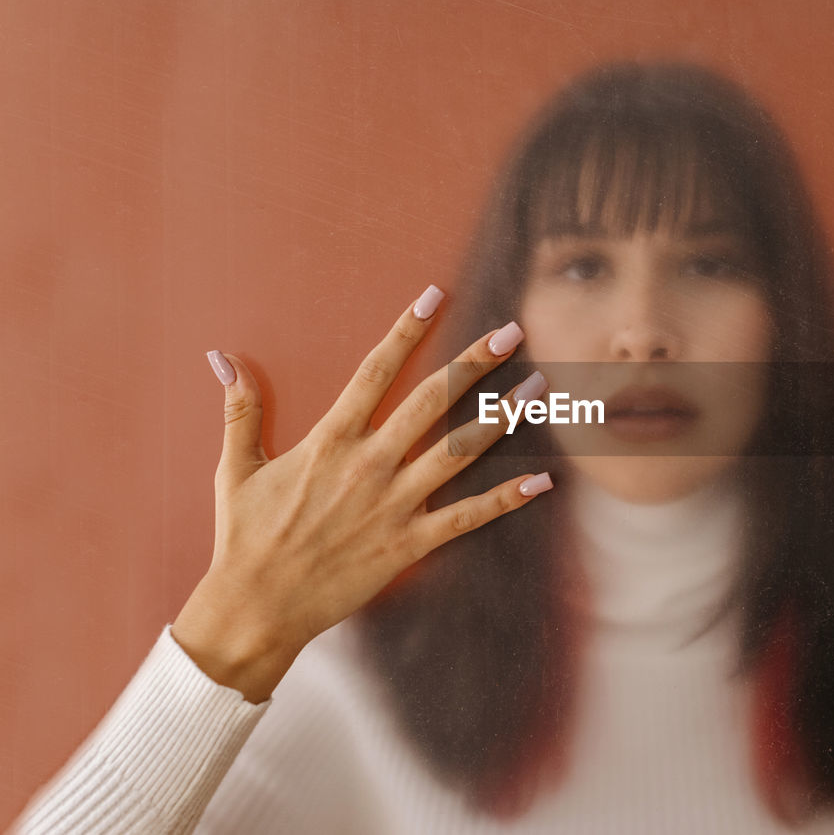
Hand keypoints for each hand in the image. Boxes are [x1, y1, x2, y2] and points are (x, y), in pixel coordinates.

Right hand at [172, 287, 550, 702]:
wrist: (256, 607)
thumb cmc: (245, 537)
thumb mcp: (236, 468)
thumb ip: (240, 410)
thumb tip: (221, 357)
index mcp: (330, 439)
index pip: (376, 370)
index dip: (406, 330)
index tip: (435, 295)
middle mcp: (369, 464)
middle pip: (432, 400)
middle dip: (475, 363)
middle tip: (512, 332)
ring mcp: (393, 503)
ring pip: (459, 450)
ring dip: (502, 417)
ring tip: (539, 388)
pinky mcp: (408, 543)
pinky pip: (466, 517)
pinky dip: (506, 499)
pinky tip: (541, 480)